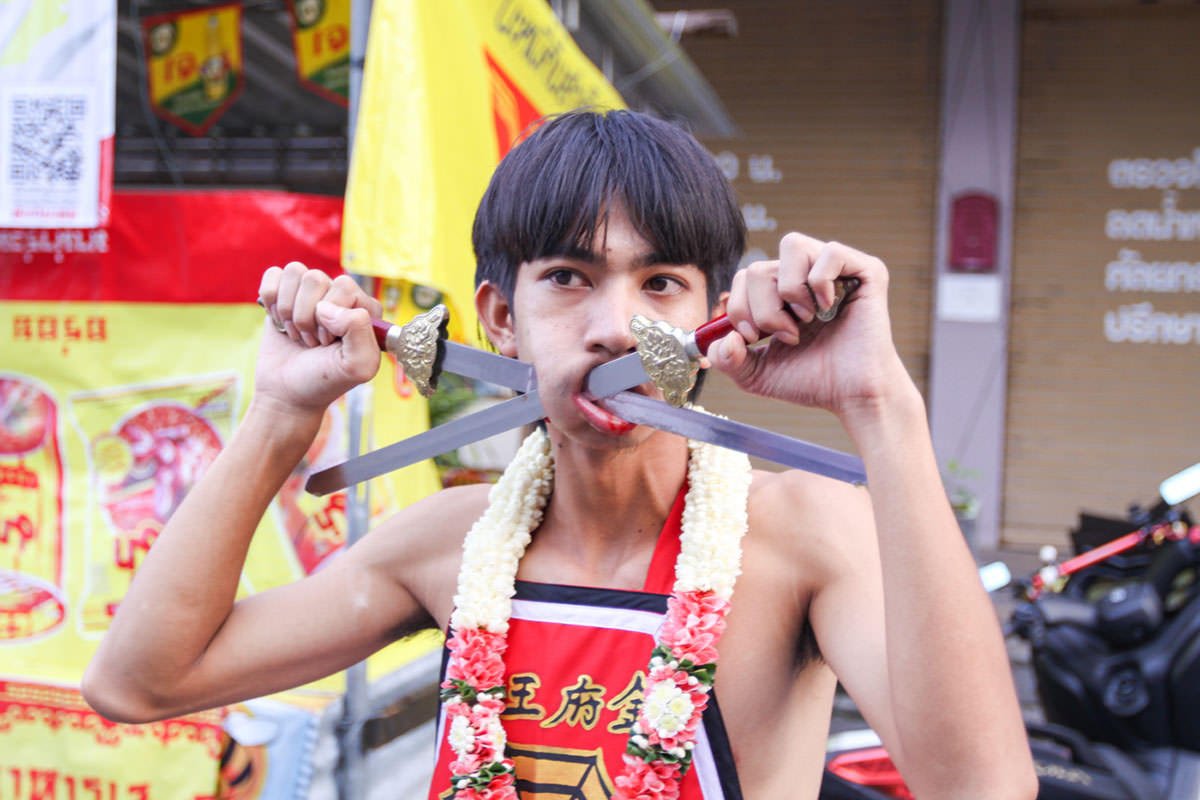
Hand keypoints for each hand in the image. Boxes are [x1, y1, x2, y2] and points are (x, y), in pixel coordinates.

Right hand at [255, 262, 383, 413]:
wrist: (288, 393)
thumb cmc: (325, 380)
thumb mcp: (357, 365)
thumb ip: (359, 330)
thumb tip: (325, 307)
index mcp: (365, 308)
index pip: (344, 286)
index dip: (330, 318)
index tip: (327, 343)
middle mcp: (341, 295)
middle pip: (315, 279)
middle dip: (306, 317)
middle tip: (312, 341)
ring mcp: (312, 293)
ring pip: (295, 273)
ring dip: (288, 310)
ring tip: (298, 333)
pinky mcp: (285, 294)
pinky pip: (274, 274)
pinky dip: (270, 300)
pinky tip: (280, 322)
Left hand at [706, 233, 909, 417]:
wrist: (852, 396)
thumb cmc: (812, 381)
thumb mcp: (756, 374)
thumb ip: (728, 359)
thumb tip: (722, 339)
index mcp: (781, 293)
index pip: (745, 276)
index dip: (740, 306)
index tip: (755, 337)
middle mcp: (806, 275)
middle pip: (760, 266)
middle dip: (764, 308)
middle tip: (788, 335)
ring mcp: (836, 269)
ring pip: (791, 245)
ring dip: (790, 289)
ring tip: (806, 318)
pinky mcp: (866, 270)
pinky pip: (830, 251)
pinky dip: (821, 282)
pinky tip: (829, 307)